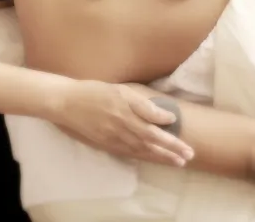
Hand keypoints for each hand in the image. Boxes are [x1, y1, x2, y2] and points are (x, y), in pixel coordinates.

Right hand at [48, 79, 194, 166]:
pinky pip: (129, 154)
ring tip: (176, 163)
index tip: (186, 146)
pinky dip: (143, 158)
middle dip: (170, 153)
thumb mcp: (121, 90)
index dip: (171, 141)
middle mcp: (122, 131)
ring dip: (160, 158)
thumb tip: (166, 116)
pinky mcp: (106, 144)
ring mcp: (113, 140)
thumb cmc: (94, 91)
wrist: (66, 102)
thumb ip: (144, 105)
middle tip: (188, 158)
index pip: (155, 133)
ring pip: (141, 152)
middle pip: (151, 145)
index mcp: (127, 115)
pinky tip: (151, 159)